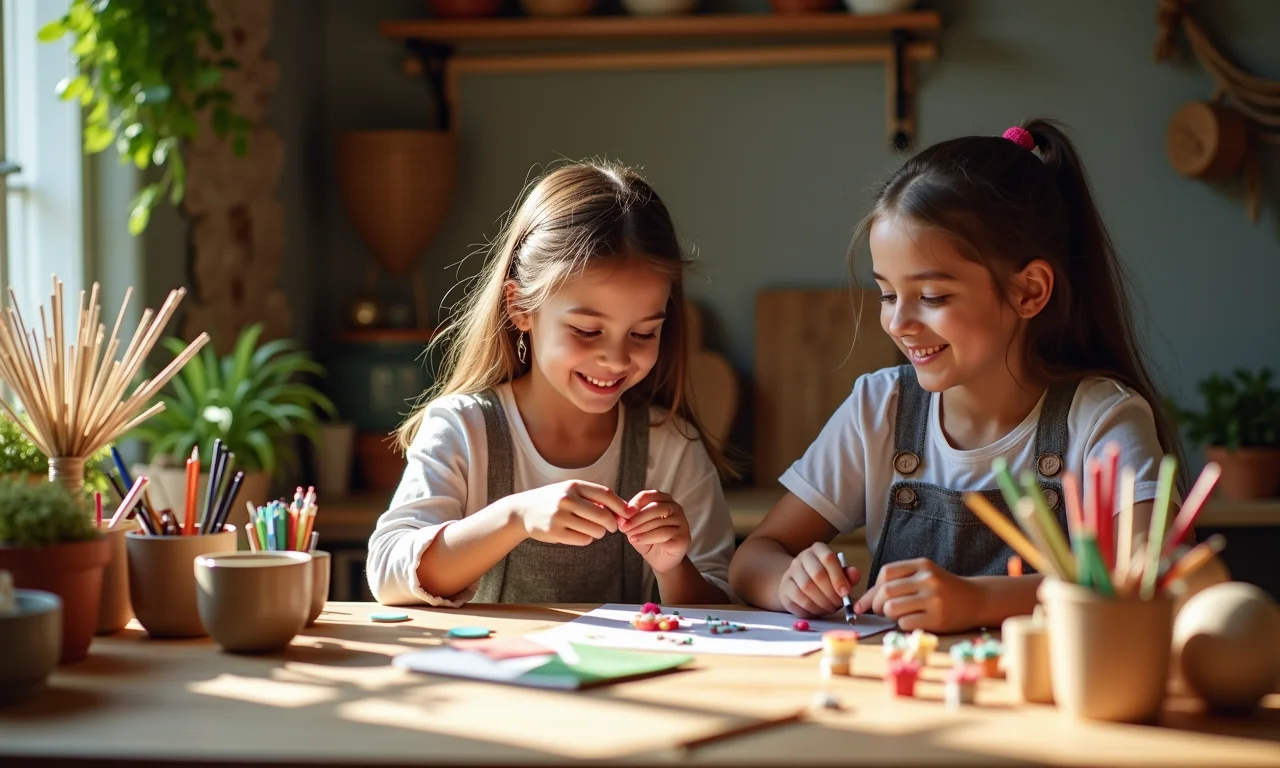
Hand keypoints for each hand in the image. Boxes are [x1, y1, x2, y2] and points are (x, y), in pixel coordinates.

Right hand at [512, 480, 623, 545]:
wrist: (523, 511)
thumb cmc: (553, 500)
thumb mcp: (570, 491)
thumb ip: (592, 497)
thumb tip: (621, 509)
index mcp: (574, 485)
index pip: (605, 494)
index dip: (620, 505)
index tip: (628, 514)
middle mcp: (567, 499)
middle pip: (603, 515)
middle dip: (612, 524)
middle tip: (612, 527)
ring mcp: (560, 516)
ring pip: (595, 530)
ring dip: (599, 533)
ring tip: (592, 530)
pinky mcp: (555, 532)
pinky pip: (583, 540)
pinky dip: (586, 539)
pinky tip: (579, 534)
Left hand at [619, 490, 688, 573]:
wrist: (662, 560)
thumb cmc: (649, 539)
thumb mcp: (636, 526)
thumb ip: (630, 519)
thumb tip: (620, 515)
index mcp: (664, 500)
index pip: (649, 495)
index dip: (635, 503)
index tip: (624, 513)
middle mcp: (676, 508)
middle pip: (655, 507)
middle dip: (637, 517)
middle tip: (623, 527)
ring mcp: (682, 522)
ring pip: (659, 521)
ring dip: (640, 528)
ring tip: (629, 535)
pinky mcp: (683, 536)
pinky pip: (663, 534)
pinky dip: (647, 537)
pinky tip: (636, 540)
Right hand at [778, 542, 861, 618]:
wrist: (799, 584)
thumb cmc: (825, 579)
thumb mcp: (839, 575)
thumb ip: (848, 575)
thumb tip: (855, 573)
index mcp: (818, 549)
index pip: (828, 558)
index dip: (838, 577)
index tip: (846, 593)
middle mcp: (803, 557)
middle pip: (817, 574)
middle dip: (831, 593)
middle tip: (838, 604)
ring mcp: (791, 571)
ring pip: (807, 587)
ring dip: (822, 602)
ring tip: (830, 608)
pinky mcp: (785, 586)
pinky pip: (798, 598)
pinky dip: (812, 607)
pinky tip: (819, 610)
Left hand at [852, 558, 983, 632]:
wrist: (977, 600)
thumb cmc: (943, 589)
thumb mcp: (925, 575)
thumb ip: (899, 581)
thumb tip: (865, 600)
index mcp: (922, 565)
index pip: (886, 573)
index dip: (872, 589)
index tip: (867, 601)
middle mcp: (928, 579)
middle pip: (886, 591)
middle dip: (876, 604)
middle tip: (879, 611)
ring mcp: (933, 599)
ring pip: (892, 608)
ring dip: (888, 615)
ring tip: (896, 616)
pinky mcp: (938, 618)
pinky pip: (905, 623)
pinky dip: (901, 624)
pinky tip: (910, 621)